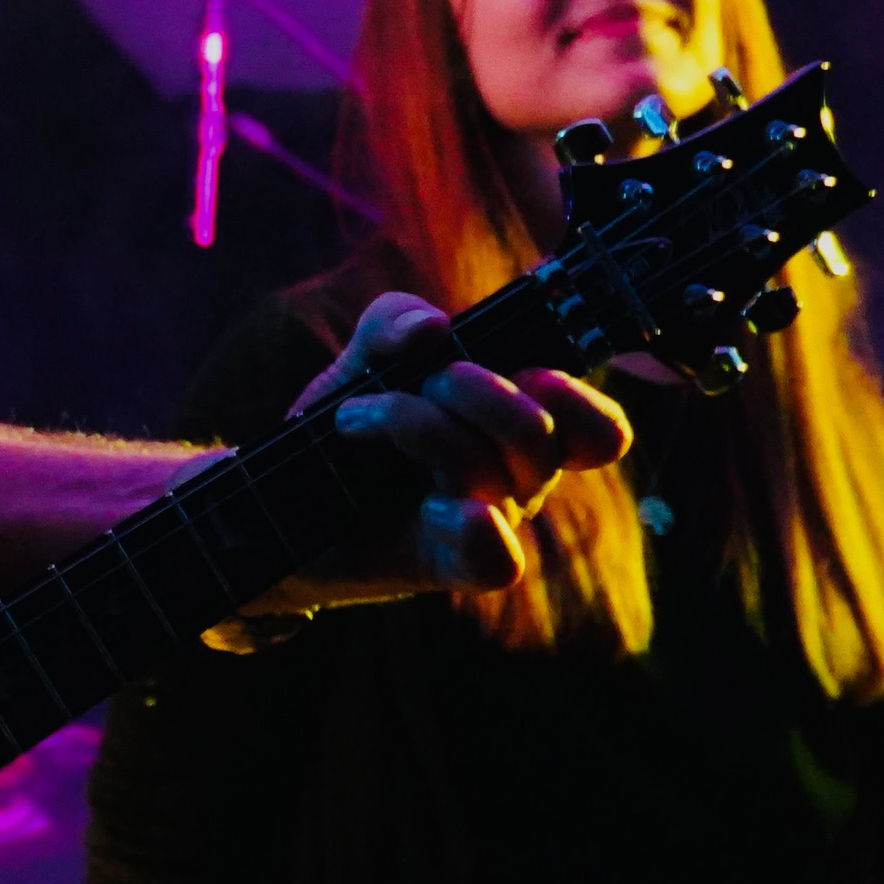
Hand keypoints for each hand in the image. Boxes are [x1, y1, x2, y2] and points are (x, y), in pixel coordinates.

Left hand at [261, 292, 631, 608]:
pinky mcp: (445, 563)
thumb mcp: (365, 353)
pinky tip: (430, 507)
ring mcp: (484, 523)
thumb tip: (433, 328)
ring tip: (353, 417)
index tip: (526, 370)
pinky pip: (497, 560)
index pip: (598, 431)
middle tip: (422, 380)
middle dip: (474, 390)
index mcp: (518, 426)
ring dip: (418, 423)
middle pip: (540, 436)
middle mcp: (516, 479)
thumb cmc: (347, 421)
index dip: (576, 398)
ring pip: (493, 473)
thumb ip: (394, 320)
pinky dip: (473, 526)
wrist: (285, 494)